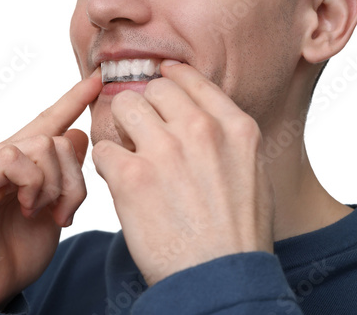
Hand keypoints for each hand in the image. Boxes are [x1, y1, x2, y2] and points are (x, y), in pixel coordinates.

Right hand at [0, 69, 101, 309]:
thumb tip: (77, 133)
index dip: (74, 99)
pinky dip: (33, 185)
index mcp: (22, 158)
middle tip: (66, 212)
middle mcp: (2, 153)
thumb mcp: (57, 204)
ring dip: (56, 187)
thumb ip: (65, 170)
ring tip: (47, 215)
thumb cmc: (24, 246)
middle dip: (75, 179)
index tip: (98, 79)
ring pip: (43, 146)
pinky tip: (29, 208)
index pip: (51, 121)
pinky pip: (16, 158)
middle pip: (59, 138)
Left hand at [93, 61, 274, 285]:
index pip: (190, 79)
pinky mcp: (132, 176)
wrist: (219, 279)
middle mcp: (201, 130)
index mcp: (234, 127)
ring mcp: (165, 150)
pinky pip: (104, 148)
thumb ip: (227, 139)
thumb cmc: (237, 233)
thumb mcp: (252, 173)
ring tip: (130, 155)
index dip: (169, 78)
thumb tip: (200, 117)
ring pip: (124, 107)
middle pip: (153, 89)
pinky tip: (121, 182)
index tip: (159, 81)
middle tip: (142, 131)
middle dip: (144, 107)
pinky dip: (108, 164)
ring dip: (122, 129)